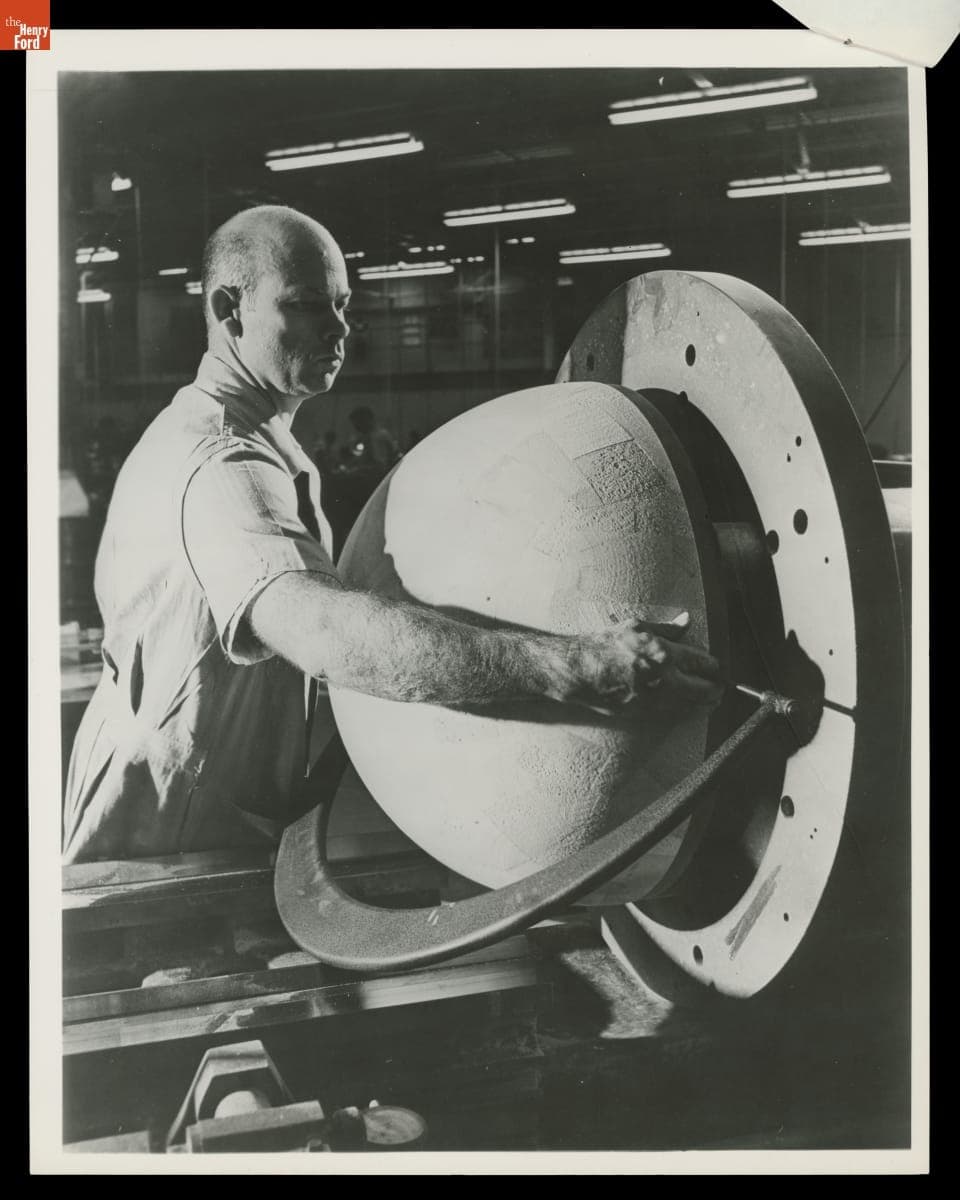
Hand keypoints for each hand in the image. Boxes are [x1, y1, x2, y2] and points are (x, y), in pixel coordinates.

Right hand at [558, 611, 723, 715]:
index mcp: (664, 654)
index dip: (716, 667)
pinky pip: (674, 716)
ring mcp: (654, 700)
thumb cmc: (605, 645)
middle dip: (717, 688)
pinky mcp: (644, 714)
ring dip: (706, 704)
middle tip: (722, 686)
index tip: (718, 668)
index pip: (704, 663)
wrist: (578, 670)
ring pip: (693, 708)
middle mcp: (663, 680)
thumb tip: (687, 620)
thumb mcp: (636, 627)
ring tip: (712, 700)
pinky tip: (690, 708)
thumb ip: (667, 628)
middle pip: (706, 690)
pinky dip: (686, 712)